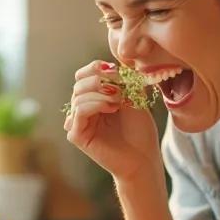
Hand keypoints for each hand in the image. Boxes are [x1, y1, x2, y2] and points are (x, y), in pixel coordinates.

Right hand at [65, 61, 161, 182]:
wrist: (143, 158)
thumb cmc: (140, 131)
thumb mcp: (134, 97)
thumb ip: (123, 80)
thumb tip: (114, 62)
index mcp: (93, 99)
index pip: (84, 75)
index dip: (97, 68)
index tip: (117, 70)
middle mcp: (82, 110)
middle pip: (79, 82)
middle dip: (100, 79)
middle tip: (120, 87)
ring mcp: (78, 123)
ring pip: (78, 95)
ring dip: (100, 92)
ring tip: (119, 100)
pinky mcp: (76, 135)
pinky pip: (79, 111)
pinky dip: (96, 104)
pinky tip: (112, 108)